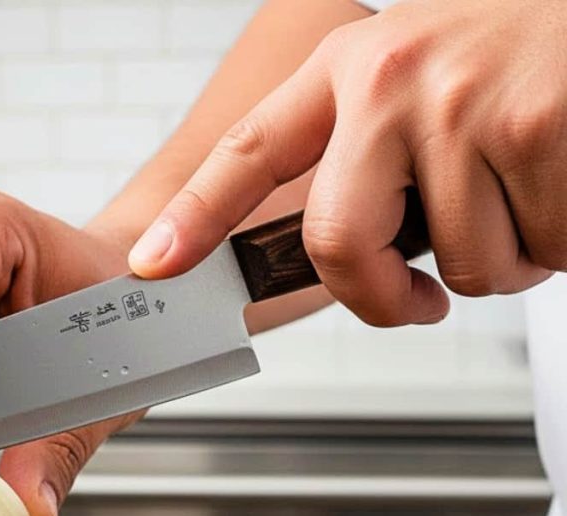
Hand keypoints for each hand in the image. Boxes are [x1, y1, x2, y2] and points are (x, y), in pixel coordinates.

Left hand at [129, 0, 564, 324]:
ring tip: (529, 193)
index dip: (196, 216)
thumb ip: (371, 151)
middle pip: (340, 244)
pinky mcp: (537, 129)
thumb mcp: (421, 73)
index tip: (153, 264)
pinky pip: (538, 252)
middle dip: (383, 298)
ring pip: (461, 266)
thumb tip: (348, 254)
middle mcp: (391, 80)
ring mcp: (462, 105)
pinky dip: (558, 244)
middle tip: (417, 300)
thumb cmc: (521, 51)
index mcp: (350, 68)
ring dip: (504, 260)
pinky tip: (562, 185)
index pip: (250, 151)